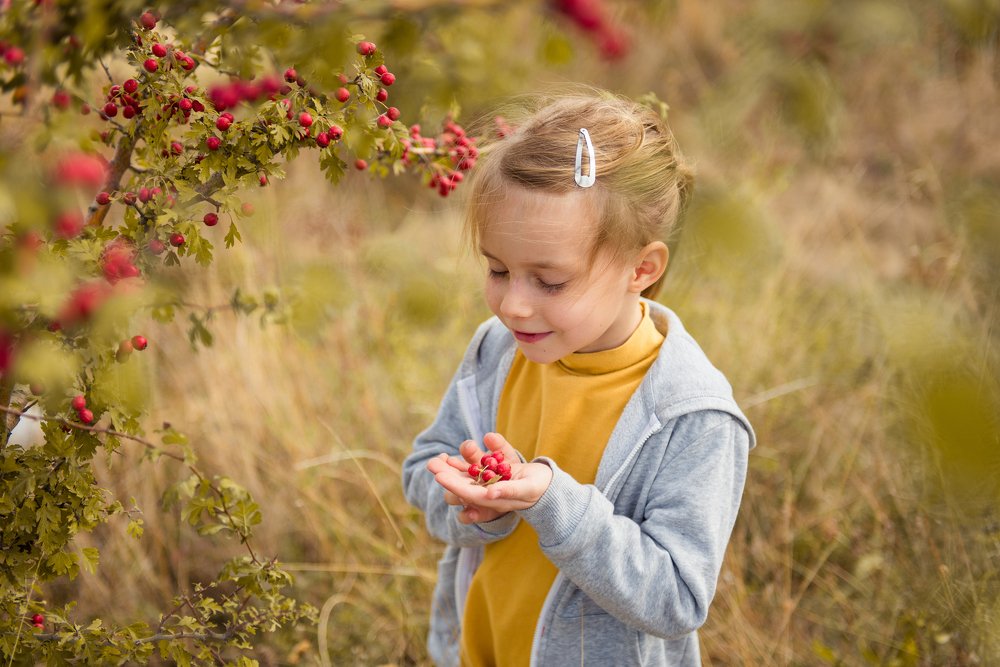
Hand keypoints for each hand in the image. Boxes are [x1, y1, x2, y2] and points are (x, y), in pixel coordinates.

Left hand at [426, 432, 552, 523]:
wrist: (551, 486)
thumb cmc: (540, 490)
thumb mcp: (526, 490)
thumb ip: (509, 492)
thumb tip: (489, 494)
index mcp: (492, 500)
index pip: (468, 492)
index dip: (452, 484)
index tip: (438, 475)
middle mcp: (488, 490)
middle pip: (463, 482)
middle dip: (447, 473)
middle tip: (432, 463)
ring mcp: (491, 479)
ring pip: (468, 471)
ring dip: (455, 463)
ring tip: (440, 456)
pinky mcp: (497, 469)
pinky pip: (481, 461)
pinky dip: (472, 454)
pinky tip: (463, 447)